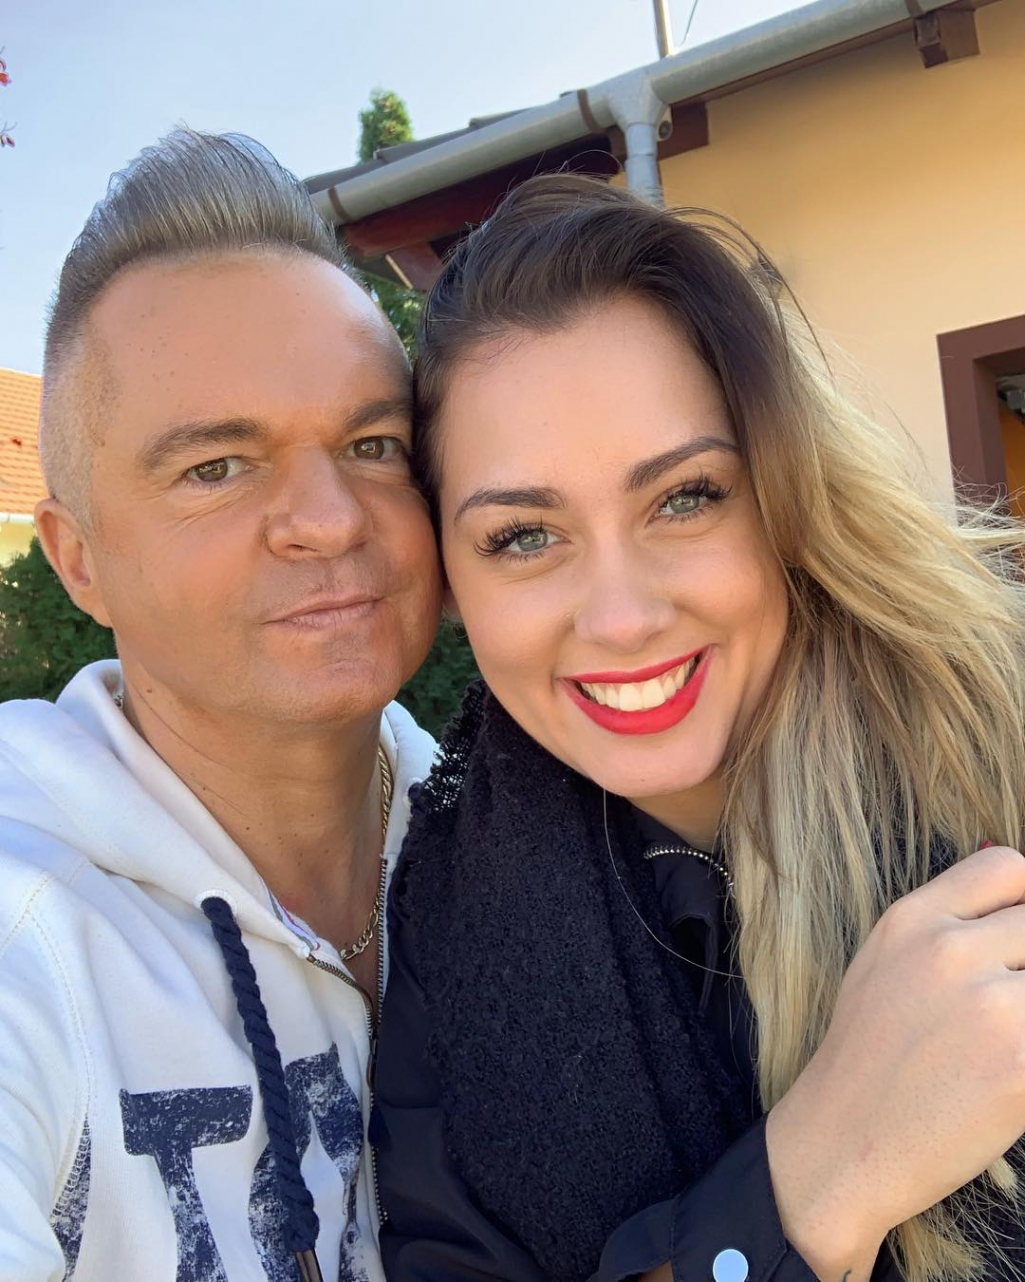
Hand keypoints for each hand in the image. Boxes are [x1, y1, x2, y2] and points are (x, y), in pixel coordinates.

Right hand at [767, 845, 1024, 1277]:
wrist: (843, 1144)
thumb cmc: (868, 1058)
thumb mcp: (885, 964)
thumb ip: (946, 927)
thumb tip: (1017, 911)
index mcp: (913, 919)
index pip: (1006, 864)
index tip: (1019, 938)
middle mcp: (949, 950)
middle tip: (1006, 1002)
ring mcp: (988, 1005)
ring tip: (1006, 1038)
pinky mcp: (1020, 1063)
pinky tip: (1010, 1076)